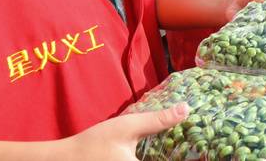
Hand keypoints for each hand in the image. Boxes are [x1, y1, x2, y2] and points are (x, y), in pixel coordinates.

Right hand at [60, 103, 187, 159]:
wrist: (64, 160)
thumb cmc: (95, 143)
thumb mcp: (128, 127)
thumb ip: (158, 120)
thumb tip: (186, 109)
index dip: (189, 156)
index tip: (202, 150)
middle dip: (181, 155)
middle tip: (196, 148)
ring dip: (164, 156)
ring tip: (182, 149)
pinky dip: (153, 159)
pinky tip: (158, 152)